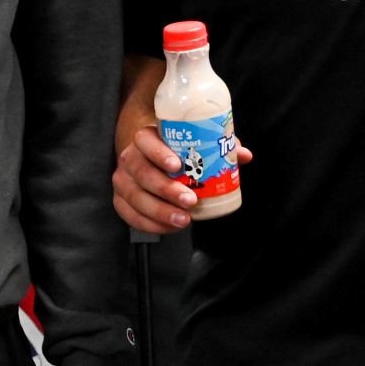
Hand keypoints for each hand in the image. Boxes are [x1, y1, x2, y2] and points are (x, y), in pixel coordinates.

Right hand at [111, 118, 250, 234]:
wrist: (151, 161)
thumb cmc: (177, 152)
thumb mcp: (196, 144)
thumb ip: (218, 147)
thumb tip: (243, 155)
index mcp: (146, 138)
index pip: (145, 141)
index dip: (158, 152)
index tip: (177, 165)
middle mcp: (130, 157)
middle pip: (141, 172)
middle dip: (165, 189)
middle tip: (190, 200)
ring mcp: (123, 180)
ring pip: (134, 196)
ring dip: (159, 211)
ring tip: (183, 220)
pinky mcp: (121, 200)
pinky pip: (130, 215)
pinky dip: (150, 224)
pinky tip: (169, 228)